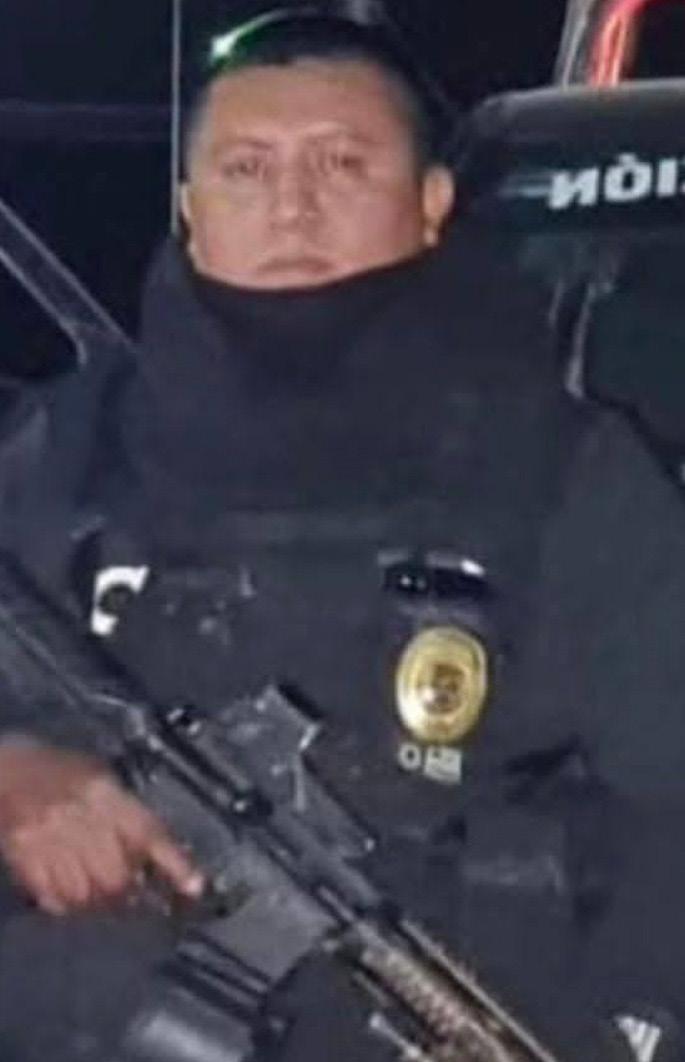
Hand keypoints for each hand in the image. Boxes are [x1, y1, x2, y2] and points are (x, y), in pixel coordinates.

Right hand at [0, 742, 202, 914]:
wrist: (5, 770)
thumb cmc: (60, 770)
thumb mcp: (101, 777)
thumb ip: (127, 811)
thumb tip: (155, 853)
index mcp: (105, 791)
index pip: (149, 832)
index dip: (175, 863)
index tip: (196, 887)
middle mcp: (80, 816)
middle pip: (116, 875)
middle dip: (127, 889)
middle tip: (130, 890)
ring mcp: (49, 839)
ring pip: (86, 893)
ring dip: (98, 901)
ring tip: (100, 894)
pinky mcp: (24, 858)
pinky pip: (53, 897)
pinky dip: (67, 903)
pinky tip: (71, 894)